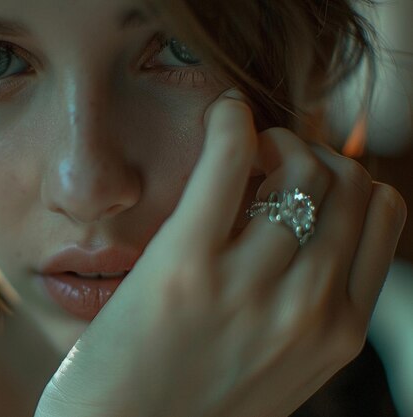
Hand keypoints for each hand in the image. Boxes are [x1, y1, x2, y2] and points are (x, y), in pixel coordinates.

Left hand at [34, 89, 406, 416]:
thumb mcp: (279, 364)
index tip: (303, 179)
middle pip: (346, 182)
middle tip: (269, 158)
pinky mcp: (185, 265)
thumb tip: (308, 221)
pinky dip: (232, 121)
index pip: (380, 214)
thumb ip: (307, 304)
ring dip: (275, 140)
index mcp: (339, 331)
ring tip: (241, 151)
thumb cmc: (191, 400)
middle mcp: (308, 308)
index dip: (344, 181)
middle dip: (314, 153)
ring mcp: (249, 287)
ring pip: (301, 166)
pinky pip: (229, 161)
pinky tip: (222, 115)